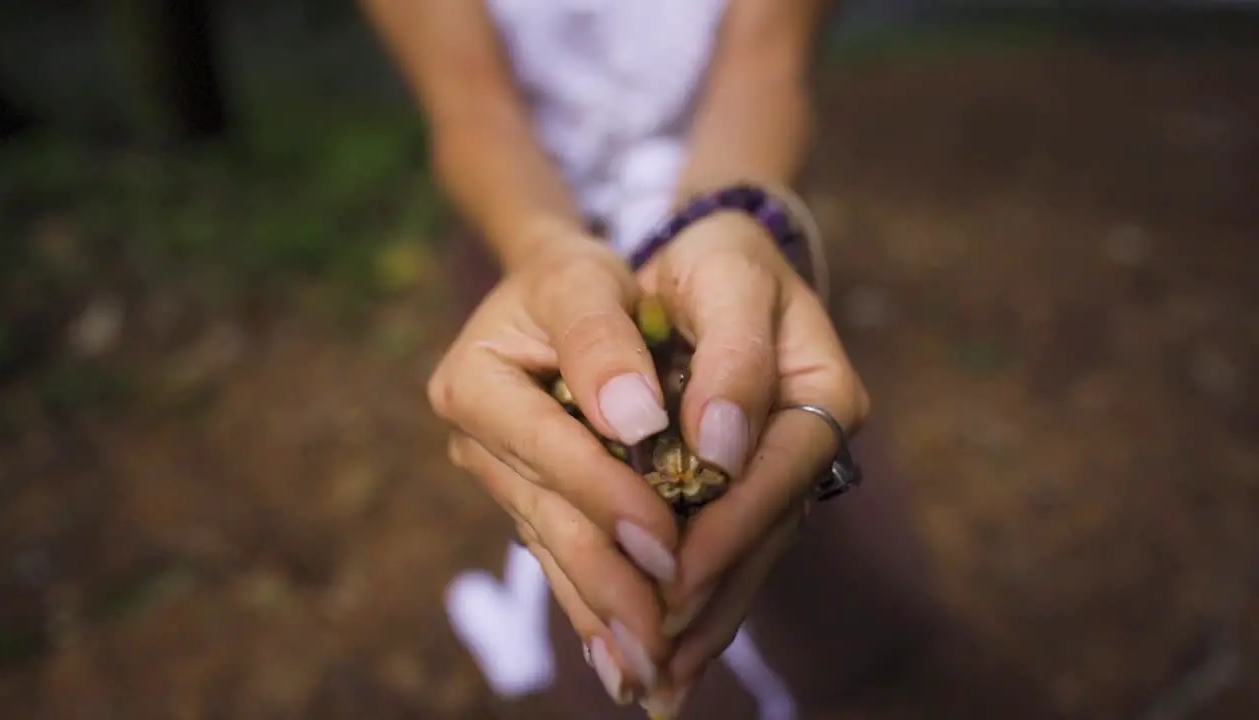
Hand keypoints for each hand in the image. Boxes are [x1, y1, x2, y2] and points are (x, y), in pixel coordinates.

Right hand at [428, 232, 681, 701]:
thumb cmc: (581, 279)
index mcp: (474, 382)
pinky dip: (593, 607)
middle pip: (548, 516)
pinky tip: (620, 659)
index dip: (606, 496)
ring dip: (602, 613)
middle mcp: (475, 441)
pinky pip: (560, 559)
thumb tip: (632, 421)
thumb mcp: (587, 281)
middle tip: (663, 638)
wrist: (558, 292)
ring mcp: (498, 478)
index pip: (546, 448)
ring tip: (649, 671)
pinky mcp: (527, 502)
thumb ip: (603, 343)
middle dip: (609, 580)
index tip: (668, 543)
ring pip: (555, 551)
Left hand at [633, 211, 870, 715]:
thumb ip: (734, 358)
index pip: (785, 470)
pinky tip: (662, 647)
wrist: (716, 258)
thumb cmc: (719, 260)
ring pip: (749, 553)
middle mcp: (811, 441)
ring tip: (656, 677)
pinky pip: (727, 549)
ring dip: (705, 616)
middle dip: (713, 593)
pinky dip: (697, 597)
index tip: (679, 570)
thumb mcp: (728, 280)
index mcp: (823, 390)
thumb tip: (720, 446)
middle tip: (658, 656)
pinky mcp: (747, 488)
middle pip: (769, 531)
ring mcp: (782, 469)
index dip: (733, 522)